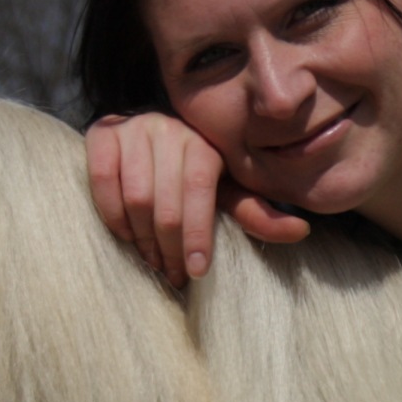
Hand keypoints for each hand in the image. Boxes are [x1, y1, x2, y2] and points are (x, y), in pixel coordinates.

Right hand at [85, 111, 311, 289]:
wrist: (142, 146)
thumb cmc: (189, 177)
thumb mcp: (223, 194)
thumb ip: (255, 214)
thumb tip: (300, 230)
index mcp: (204, 143)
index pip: (200, 191)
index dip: (197, 235)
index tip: (195, 271)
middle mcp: (169, 128)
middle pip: (166, 200)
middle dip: (170, 247)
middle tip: (171, 273)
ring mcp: (133, 127)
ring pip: (136, 195)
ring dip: (142, 238)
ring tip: (150, 258)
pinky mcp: (101, 134)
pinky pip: (104, 181)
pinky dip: (113, 215)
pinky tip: (124, 234)